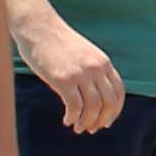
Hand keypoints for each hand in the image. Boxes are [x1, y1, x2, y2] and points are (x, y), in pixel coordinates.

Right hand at [22, 20, 124, 135]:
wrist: (38, 26)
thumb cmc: (56, 42)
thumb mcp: (83, 54)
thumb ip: (92, 71)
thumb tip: (94, 95)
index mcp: (103, 62)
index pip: (118, 92)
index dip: (114, 111)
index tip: (106, 122)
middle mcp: (96, 68)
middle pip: (108, 103)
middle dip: (101, 120)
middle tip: (90, 129)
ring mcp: (80, 73)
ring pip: (93, 108)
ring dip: (87, 122)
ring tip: (78, 127)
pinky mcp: (63, 79)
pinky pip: (74, 106)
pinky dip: (73, 117)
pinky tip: (67, 120)